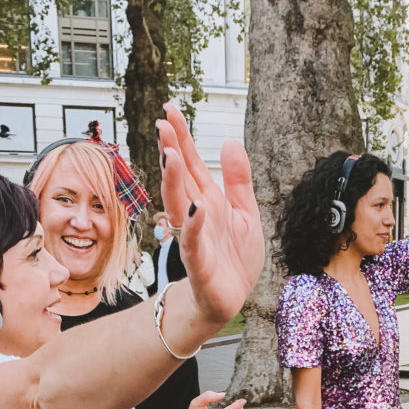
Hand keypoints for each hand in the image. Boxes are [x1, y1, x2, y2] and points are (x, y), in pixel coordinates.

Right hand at [156, 104, 263, 326]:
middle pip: (180, 179)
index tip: (170, 110)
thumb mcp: (245, 212)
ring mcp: (195, 239)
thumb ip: (238, 180)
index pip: (191, 163)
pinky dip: (194, 226)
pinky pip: (193, 243)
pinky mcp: (200, 264)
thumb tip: (230, 143)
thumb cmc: (234, 259)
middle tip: (162, 124)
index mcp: (207, 200)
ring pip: (179, 206)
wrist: (230, 298)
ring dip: (174, 182)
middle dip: (171, 151)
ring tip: (171, 155)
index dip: (181, 137)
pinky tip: (196, 207)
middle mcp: (196, 215)